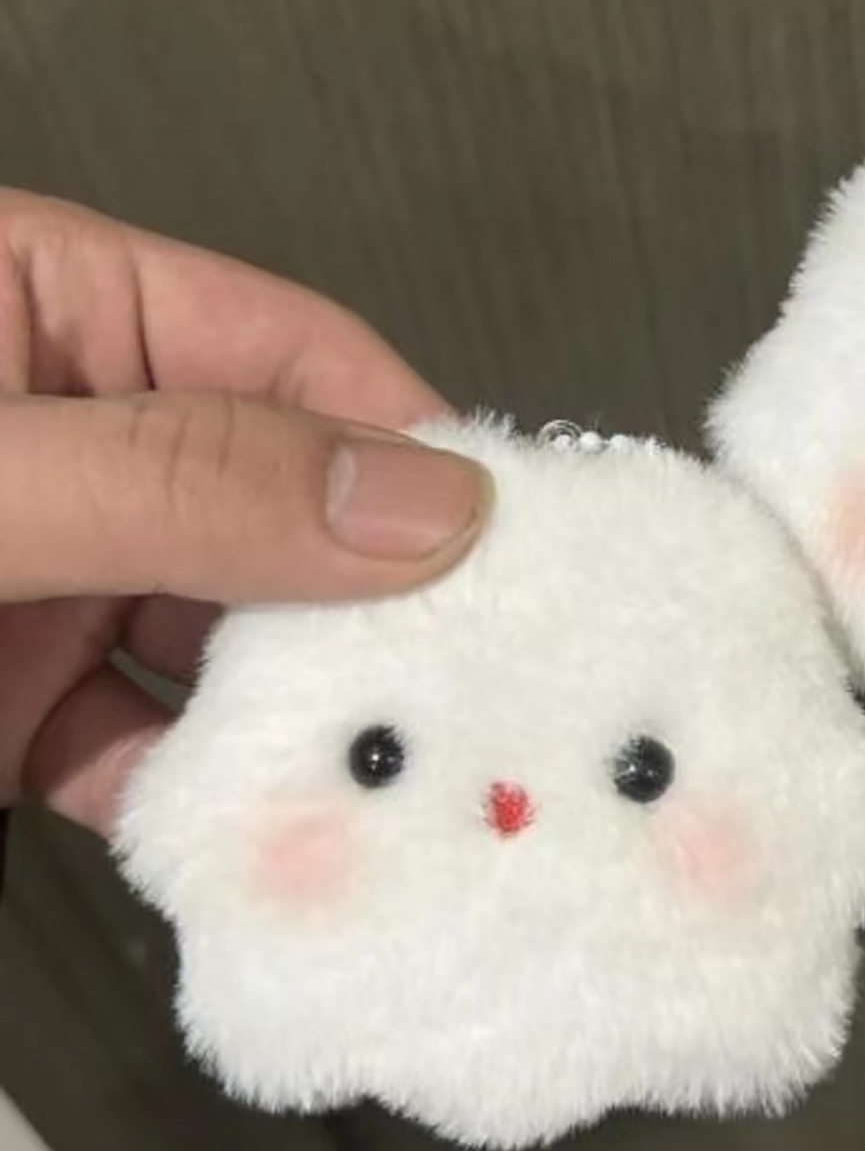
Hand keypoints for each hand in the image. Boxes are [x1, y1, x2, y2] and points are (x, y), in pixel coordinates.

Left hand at [0, 192, 489, 836]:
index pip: (294, 364)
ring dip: (300, 719)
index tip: (527, 558)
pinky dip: (197, 796)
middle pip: (281, 513)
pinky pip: (135, 748)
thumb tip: (436, 503)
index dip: (413, 454)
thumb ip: (188, 480)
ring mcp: (53, 575)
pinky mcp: (17, 705)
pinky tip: (267, 842)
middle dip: (376, 608)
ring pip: (222, 643)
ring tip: (414, 788)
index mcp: (61, 309)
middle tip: (504, 698)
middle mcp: (84, 439)